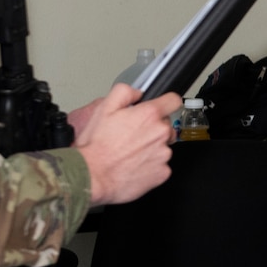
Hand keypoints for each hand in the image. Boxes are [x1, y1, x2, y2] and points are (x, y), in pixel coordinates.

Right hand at [73, 84, 181, 205]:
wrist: (92, 174)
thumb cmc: (97, 145)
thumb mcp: (104, 108)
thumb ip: (125, 92)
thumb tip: (137, 92)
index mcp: (149, 115)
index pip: (173, 101)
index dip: (167, 102)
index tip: (164, 106)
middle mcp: (160, 133)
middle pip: (166, 126)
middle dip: (153, 128)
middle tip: (133, 136)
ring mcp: (163, 154)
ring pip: (163, 146)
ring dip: (151, 148)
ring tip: (130, 152)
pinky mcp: (162, 172)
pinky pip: (161, 165)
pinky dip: (151, 165)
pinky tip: (134, 165)